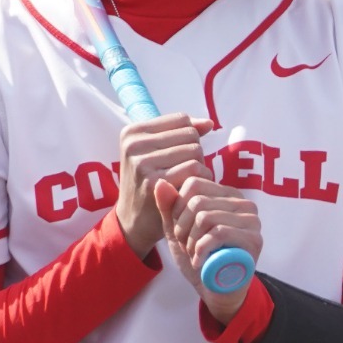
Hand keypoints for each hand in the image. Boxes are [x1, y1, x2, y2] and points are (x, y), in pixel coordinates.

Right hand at [113, 114, 216, 257]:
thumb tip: (210, 123)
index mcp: (133, 132)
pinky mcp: (155, 182)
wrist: (132, 222)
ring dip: (200, 167)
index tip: (179, 157)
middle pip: (190, 135)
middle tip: (183, 173)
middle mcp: (134, 144)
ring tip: (186, 181)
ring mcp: (142, 162)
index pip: (181, 120)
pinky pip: (194, 168)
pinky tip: (192, 190)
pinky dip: (202, 179)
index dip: (190, 137)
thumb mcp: (156, 154)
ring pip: (195, 150)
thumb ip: (182, 134)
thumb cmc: (150, 184)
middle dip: (195, 153)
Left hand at [154, 175, 260, 321]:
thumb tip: (161, 182)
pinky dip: (201, 250)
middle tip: (186, 246)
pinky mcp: (253, 239)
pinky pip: (218, 233)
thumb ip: (168, 207)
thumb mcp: (177, 230)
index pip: (194, 184)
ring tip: (194, 255)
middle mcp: (243, 203)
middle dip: (183, 227)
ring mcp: (252, 220)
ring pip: (205, 217)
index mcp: (227, 195)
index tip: (179, 229)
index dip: (177, 208)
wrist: (215, 291)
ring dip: (191, 241)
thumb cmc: (199, 257)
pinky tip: (199, 262)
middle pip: (197, 201)